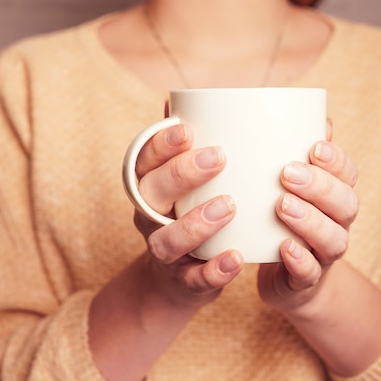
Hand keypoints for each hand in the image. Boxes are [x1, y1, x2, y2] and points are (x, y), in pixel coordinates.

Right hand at [133, 122, 243, 307]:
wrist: (179, 280)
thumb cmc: (188, 214)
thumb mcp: (183, 182)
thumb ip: (186, 147)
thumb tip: (185, 97)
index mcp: (149, 187)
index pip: (143, 161)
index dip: (160, 144)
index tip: (186, 128)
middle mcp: (149, 218)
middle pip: (151, 194)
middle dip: (180, 174)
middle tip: (217, 157)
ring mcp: (165, 253)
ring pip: (167, 240)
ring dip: (196, 223)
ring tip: (229, 206)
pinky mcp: (184, 282)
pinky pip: (194, 279)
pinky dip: (214, 270)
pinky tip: (237, 258)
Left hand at [258, 119, 358, 314]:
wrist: (287, 280)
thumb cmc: (284, 222)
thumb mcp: (290, 187)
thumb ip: (298, 154)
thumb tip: (315, 114)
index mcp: (334, 197)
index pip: (348, 175)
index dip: (336, 161)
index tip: (314, 147)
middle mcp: (337, 224)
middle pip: (346, 204)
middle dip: (321, 186)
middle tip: (287, 173)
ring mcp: (324, 255)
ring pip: (334, 239)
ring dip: (311, 221)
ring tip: (282, 205)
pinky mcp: (306, 282)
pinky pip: (310, 274)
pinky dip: (300, 262)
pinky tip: (284, 248)